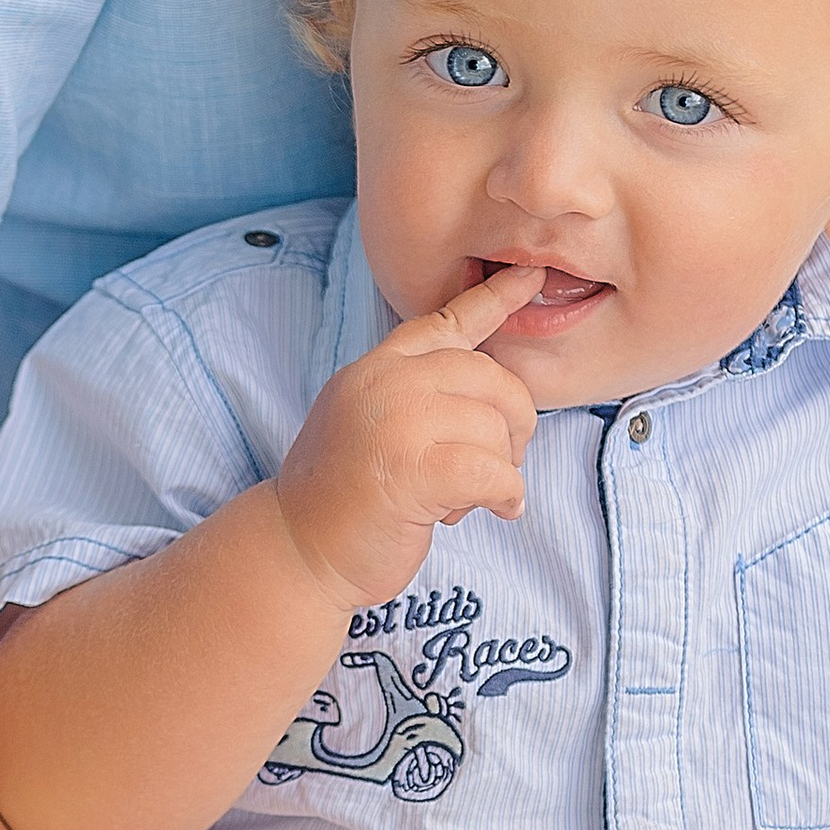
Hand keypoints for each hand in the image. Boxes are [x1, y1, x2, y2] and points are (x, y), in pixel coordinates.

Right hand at [273, 262, 542, 606]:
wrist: (297, 551)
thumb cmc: (342, 498)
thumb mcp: (368, 422)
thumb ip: (414, 394)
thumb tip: (488, 395)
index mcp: (376, 368)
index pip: (445, 322)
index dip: (495, 299)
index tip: (532, 277)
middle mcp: (385, 382)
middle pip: (491, 378)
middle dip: (513, 425)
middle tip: (501, 464)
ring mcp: (395, 422)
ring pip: (495, 428)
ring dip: (499, 471)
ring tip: (463, 498)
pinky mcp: (411, 471)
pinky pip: (493, 472)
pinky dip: (506, 496)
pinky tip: (499, 511)